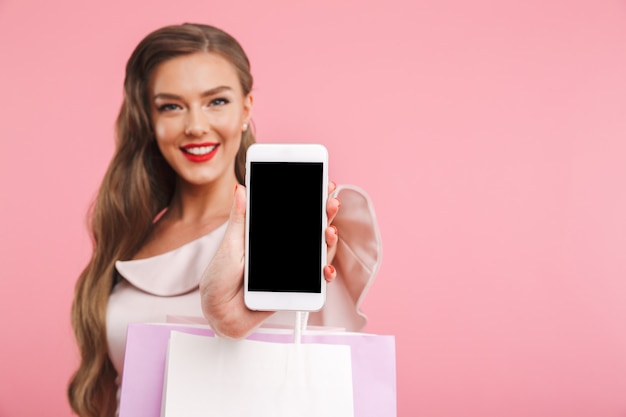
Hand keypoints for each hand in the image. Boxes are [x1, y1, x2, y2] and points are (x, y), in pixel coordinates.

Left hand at [199, 183, 340, 338]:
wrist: (218, 312)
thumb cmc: (219, 279)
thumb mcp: (230, 244)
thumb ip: (240, 218)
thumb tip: (241, 189)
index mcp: (269, 235)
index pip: (295, 214)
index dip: (311, 199)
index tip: (323, 184)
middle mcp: (284, 249)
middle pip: (312, 229)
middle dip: (325, 215)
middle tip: (331, 203)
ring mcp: (292, 269)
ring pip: (319, 252)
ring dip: (329, 241)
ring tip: (329, 232)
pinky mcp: (296, 289)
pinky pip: (316, 281)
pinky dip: (325, 274)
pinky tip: (325, 268)